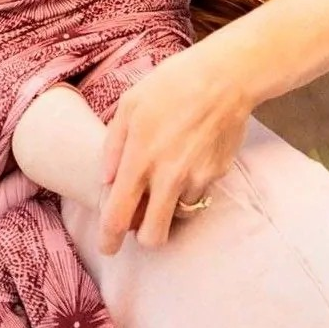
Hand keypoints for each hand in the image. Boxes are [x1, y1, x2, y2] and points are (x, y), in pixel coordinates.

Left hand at [98, 48, 249, 254]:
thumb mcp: (128, 105)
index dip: (110, 237)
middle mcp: (168, 177)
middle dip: (143, 238)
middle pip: (154, 235)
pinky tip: (187, 159)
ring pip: (178, 215)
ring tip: (166, 174)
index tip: (107, 248)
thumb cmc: (169, 86)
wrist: (223, 78)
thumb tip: (105, 179)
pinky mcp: (218, 175)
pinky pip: (198, 194)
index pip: (119, 214)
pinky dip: (188, 189)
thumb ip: (113, 145)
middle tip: (138, 225)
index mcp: (139, 159)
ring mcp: (197, 179)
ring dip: (168, 207)